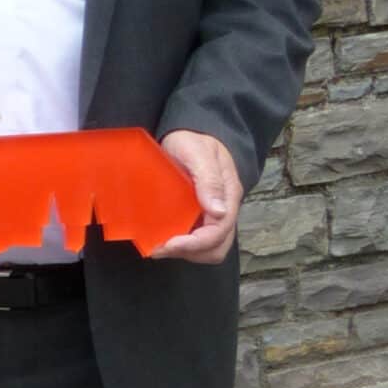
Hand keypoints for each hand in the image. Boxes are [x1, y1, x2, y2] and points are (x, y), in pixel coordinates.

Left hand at [151, 130, 242, 263]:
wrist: (189, 134)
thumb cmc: (193, 140)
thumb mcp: (199, 153)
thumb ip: (209, 180)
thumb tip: (217, 211)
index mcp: (228, 195)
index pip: (219, 232)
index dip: (194, 244)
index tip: (168, 244)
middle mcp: (224, 209)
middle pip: (216, 247)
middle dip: (190, 252)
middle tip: (160, 247)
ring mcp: (213, 215)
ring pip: (208, 249)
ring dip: (185, 252)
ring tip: (159, 245)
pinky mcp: (201, 216)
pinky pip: (197, 240)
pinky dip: (181, 245)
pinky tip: (162, 237)